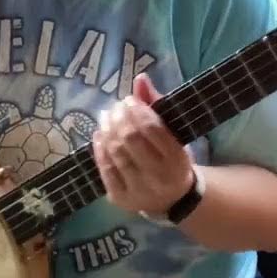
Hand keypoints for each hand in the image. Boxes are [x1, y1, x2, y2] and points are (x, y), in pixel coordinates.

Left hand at [92, 73, 194, 216]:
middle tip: (115, 107)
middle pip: (130, 139)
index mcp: (177, 160)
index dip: (137, 109)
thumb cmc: (173, 159)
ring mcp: (138, 190)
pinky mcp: (121, 199)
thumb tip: (140, 78)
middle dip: (119, 117)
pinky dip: (99, 148)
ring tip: (106, 116)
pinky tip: (100, 134)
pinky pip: (105, 169)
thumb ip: (157, 105)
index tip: (129, 100)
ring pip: (115, 153)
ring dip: (107, 129)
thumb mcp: (174, 133)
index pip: (152, 128)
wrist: (173, 199)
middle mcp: (158, 177)